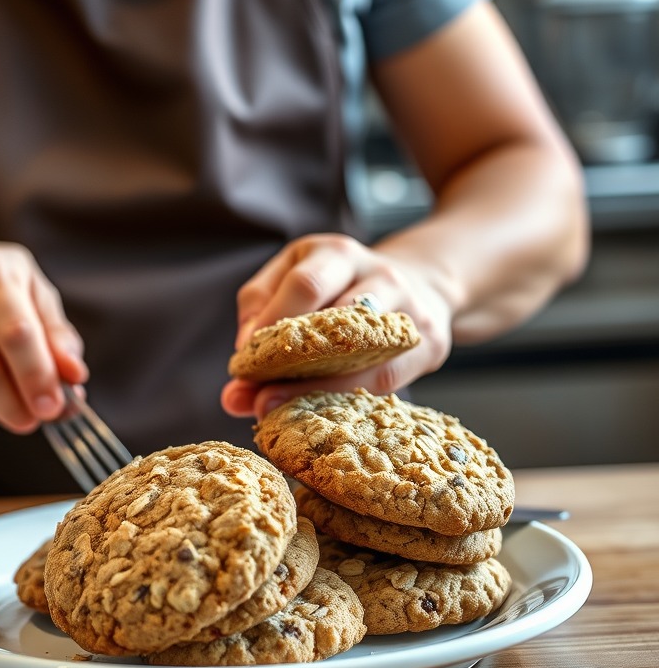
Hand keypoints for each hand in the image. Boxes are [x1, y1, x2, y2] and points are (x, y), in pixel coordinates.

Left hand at [220, 233, 453, 419]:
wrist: (418, 282)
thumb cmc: (336, 284)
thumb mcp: (292, 276)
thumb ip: (258, 313)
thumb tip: (237, 370)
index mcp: (337, 253)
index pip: (305, 285)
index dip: (272, 325)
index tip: (243, 362)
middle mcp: (380, 275)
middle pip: (337, 320)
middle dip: (293, 363)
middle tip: (259, 398)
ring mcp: (411, 308)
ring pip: (367, 354)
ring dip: (321, 387)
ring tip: (286, 409)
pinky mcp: (430, 343)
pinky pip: (388, 379)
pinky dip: (350, 398)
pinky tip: (322, 414)